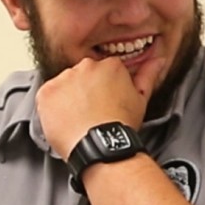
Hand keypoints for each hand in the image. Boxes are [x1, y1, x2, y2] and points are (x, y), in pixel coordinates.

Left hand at [36, 55, 165, 158]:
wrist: (100, 143)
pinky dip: (51, 106)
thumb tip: (158, 61)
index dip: (100, 89)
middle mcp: (85, 67)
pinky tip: (64, 119)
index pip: (100, 71)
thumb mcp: (140, 98)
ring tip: (77, 118)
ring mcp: (64, 78)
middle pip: (80, 76)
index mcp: (108, 65)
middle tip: (89, 111)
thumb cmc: (119, 125)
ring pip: (63, 85)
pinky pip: (46, 96)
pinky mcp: (46, 92)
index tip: (101, 102)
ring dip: (66, 98)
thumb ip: (147, 75)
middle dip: (83, 91)